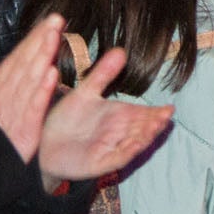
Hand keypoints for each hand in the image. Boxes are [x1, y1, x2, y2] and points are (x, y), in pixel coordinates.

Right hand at [0, 16, 66, 165]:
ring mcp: (15, 110)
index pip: (18, 58)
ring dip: (42, 57)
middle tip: (56, 20)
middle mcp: (6, 94)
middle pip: (25, 63)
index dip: (34, 38)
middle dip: (40, 40)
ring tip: (55, 37)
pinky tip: (53, 74)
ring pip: (30, 79)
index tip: (49, 21)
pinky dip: (42, 90)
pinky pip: (33, 106)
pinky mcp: (24, 128)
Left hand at [37, 42, 172, 184]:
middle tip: (166, 117)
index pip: (143, 114)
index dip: (156, 113)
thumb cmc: (66, 119)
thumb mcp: (85, 92)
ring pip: (133, 143)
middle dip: (155, 124)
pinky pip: (117, 157)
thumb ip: (103, 74)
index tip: (169, 108)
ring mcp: (110, 148)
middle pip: (142, 128)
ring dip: (146, 137)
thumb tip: (121, 50)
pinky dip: (128, 151)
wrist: (43, 143)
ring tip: (156, 128)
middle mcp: (118, 133)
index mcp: (118, 116)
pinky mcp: (99, 163)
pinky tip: (136, 144)